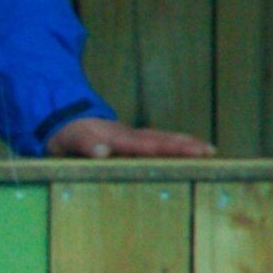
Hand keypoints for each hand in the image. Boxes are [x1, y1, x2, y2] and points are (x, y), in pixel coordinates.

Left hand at [43, 116, 214, 160]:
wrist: (61, 120)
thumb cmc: (65, 134)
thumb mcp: (69, 140)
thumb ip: (85, 145)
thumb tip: (104, 152)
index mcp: (118, 138)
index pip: (149, 144)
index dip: (171, 148)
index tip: (192, 151)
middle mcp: (129, 136)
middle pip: (163, 138)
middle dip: (187, 145)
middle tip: (211, 151)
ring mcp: (131, 137)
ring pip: (163, 139)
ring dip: (185, 144)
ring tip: (207, 151)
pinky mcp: (130, 142)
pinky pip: (156, 143)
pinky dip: (174, 146)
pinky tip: (186, 153)